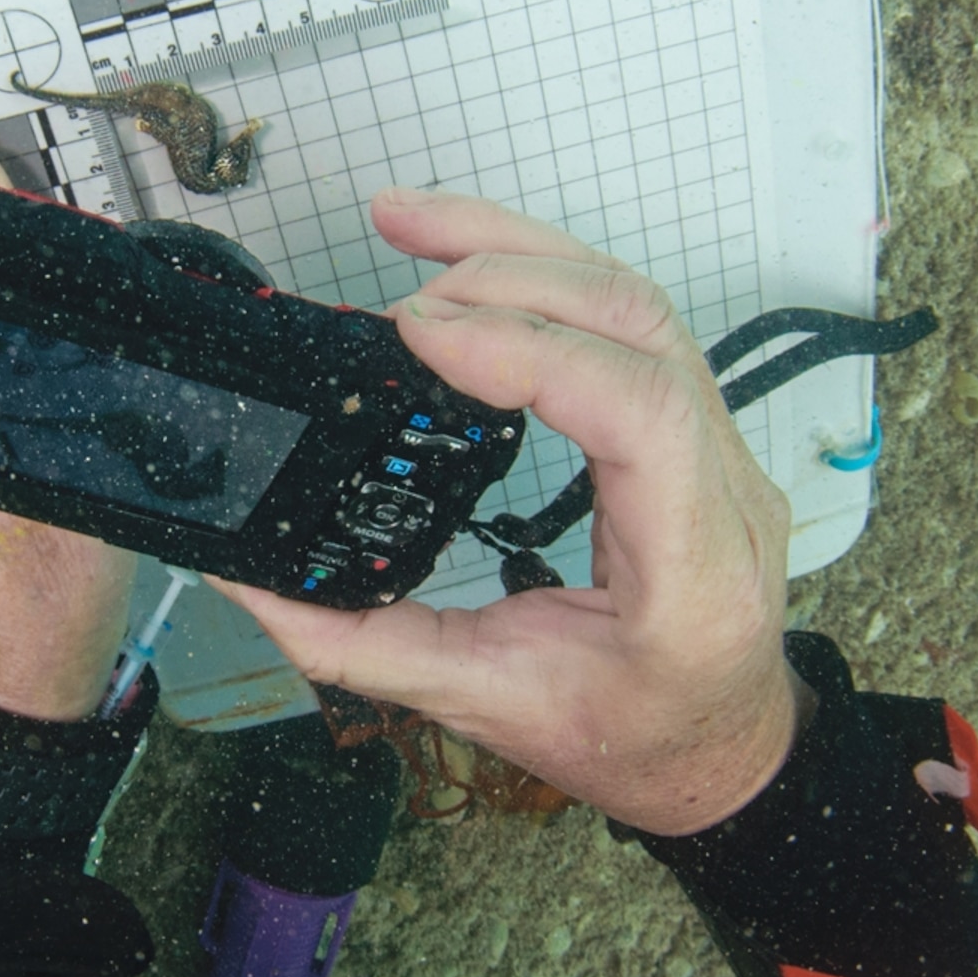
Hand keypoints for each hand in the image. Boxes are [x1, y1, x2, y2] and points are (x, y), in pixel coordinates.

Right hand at [220, 189, 804, 835]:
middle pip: (642, 325)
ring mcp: (719, 444)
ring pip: (636, 301)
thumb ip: (364, 643)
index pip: (640, 413)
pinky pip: (627, 320)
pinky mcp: (692, 422)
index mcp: (693, 569)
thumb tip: (251, 581)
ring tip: (411, 222)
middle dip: (515, 273)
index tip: (422, 331)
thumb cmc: (633, 740)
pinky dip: (544, 275)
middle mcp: (723, 487)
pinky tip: (466, 261)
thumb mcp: (490, 706)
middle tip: (399, 287)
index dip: (533, 352)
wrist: (726, 754)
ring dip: (522, 248)